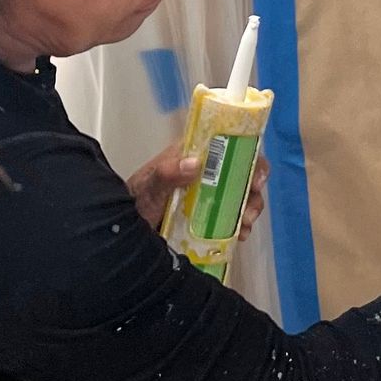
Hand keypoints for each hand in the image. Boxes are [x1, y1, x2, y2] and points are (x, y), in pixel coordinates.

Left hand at [127, 145, 269, 242]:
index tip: (256, 176)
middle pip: (242, 171)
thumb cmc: (135, 201)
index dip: (249, 156)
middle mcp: (206, 173)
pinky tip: (240, 236)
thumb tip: (195, 162)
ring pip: (242, 195)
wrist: (124, 231)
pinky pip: (233, 217)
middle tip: (250, 208)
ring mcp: (210, 195)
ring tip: (244, 225)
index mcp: (193, 155)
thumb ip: (167, 173)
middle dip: (254, 188)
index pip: (228, 145)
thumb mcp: (148, 186)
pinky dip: (241, 226)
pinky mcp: (210, 217)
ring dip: (251, 208)